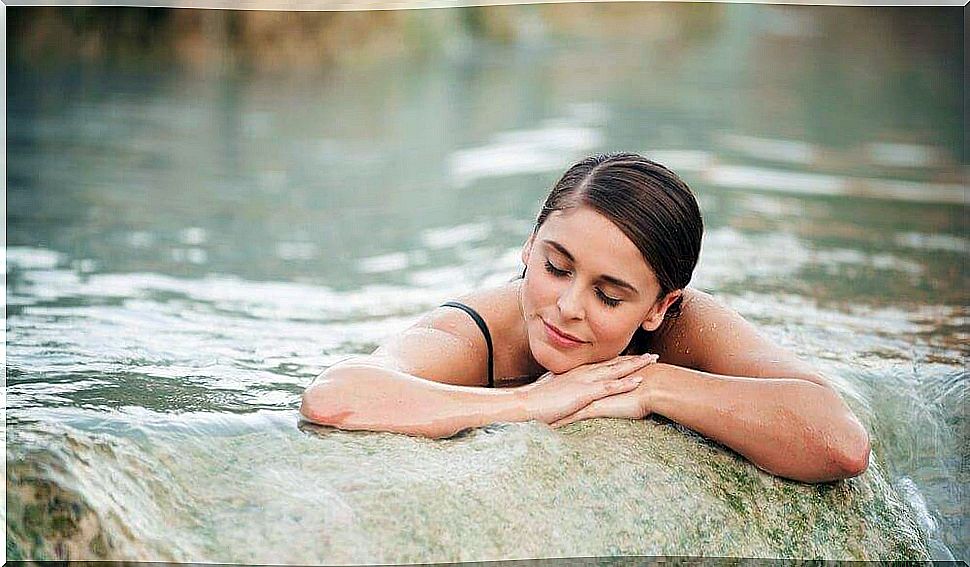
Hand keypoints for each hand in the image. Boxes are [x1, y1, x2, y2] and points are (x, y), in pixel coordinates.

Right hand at [519, 353, 657, 424]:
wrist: (525, 404)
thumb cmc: (535, 400)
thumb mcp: (551, 390)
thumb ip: (563, 388)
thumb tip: (567, 392)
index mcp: (576, 372)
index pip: (603, 364)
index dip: (620, 361)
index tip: (634, 358)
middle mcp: (583, 372)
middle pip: (614, 363)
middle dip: (634, 359)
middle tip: (652, 355)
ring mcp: (584, 381)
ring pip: (616, 370)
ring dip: (636, 365)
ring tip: (653, 361)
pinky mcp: (584, 392)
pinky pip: (610, 386)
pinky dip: (626, 382)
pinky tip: (640, 380)